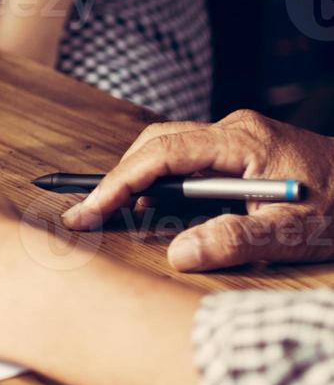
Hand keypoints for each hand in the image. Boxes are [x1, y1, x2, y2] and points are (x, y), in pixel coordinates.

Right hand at [62, 109, 333, 270]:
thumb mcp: (297, 233)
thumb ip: (236, 242)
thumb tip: (177, 255)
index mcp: (243, 142)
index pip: (161, 154)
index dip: (117, 184)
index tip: (87, 213)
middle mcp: (236, 129)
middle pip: (156, 143)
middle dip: (120, 179)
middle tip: (92, 217)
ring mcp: (240, 135)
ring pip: (169, 147)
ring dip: (143, 180)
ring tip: (121, 216)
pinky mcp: (245, 147)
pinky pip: (189, 156)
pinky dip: (166, 180)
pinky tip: (164, 208)